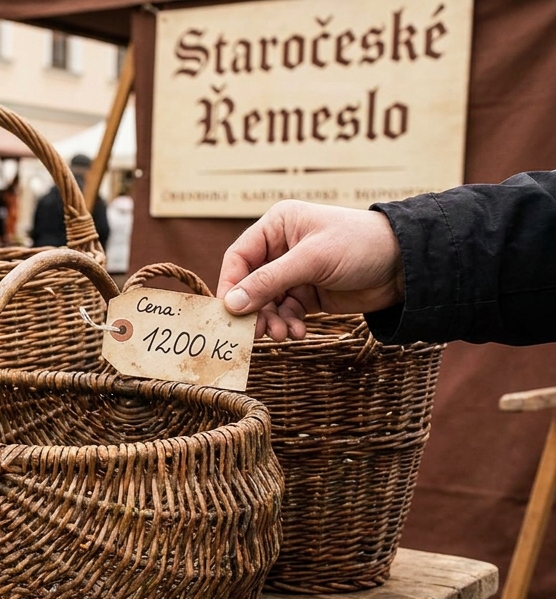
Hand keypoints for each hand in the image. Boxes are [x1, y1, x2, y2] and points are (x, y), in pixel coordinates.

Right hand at [217, 200, 404, 339]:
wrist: (406, 265)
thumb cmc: (359, 246)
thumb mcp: (312, 260)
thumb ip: (268, 282)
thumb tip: (230, 305)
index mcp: (278, 226)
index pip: (239, 257)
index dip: (231, 285)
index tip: (229, 313)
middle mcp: (281, 247)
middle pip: (250, 284)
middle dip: (254, 309)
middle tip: (258, 333)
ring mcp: (294, 272)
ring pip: (266, 302)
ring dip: (271, 321)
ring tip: (283, 335)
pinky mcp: (308, 293)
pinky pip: (286, 312)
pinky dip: (288, 324)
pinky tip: (298, 332)